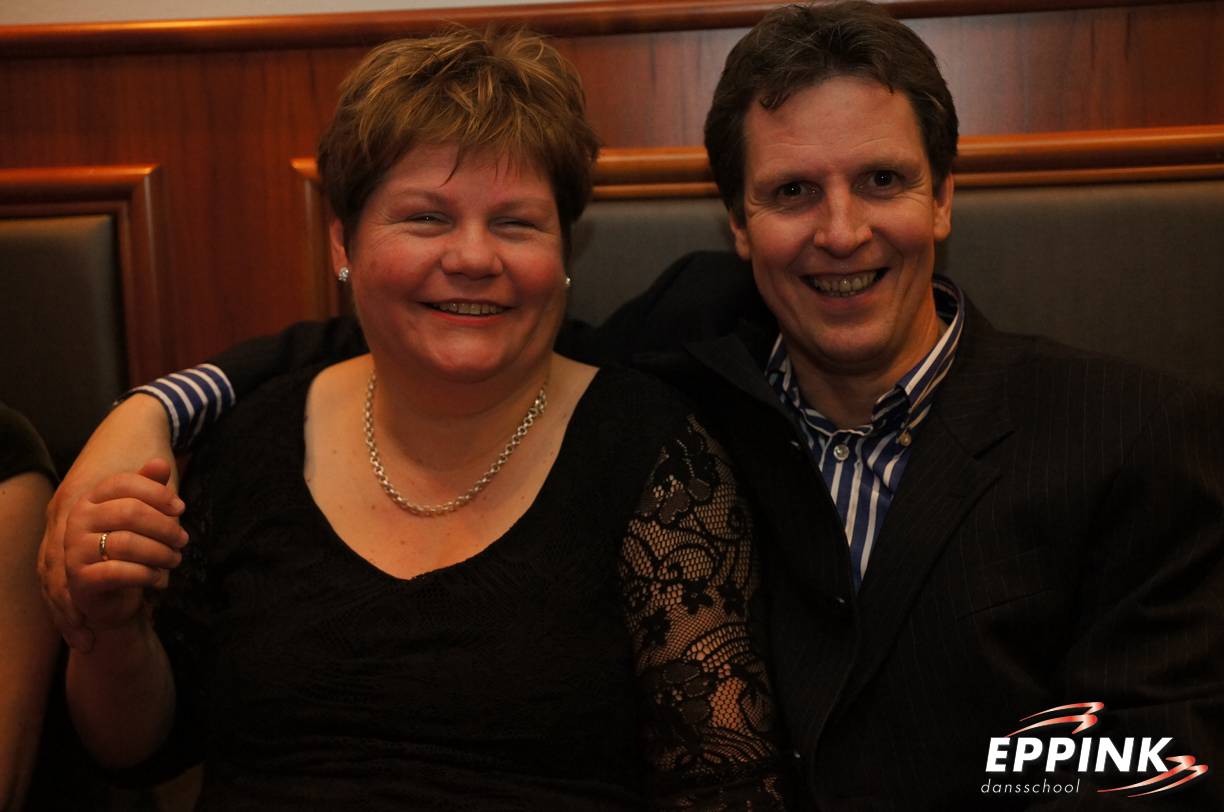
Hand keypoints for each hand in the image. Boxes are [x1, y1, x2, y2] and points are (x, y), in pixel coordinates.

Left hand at [40, 395, 177, 648]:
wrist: (139, 420)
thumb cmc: (134, 459)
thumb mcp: (123, 500)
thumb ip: (126, 528)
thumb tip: (140, 563)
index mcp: (65, 516)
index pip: (53, 570)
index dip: (63, 605)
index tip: (79, 635)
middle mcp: (61, 513)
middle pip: (52, 573)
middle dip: (67, 611)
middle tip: (83, 641)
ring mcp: (72, 505)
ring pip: (65, 562)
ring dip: (87, 595)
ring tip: (100, 621)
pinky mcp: (90, 496)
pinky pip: (92, 540)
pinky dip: (114, 567)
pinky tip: (134, 583)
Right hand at [63, 459, 187, 631]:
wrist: (111, 594)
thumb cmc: (131, 549)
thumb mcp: (144, 516)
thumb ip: (151, 489)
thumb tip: (160, 463)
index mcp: (92, 500)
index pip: (124, 482)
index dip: (157, 493)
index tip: (181, 508)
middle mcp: (78, 521)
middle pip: (130, 512)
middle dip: (165, 527)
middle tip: (183, 540)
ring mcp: (75, 550)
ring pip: (126, 543)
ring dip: (160, 552)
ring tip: (174, 559)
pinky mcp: (80, 579)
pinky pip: (118, 572)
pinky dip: (145, 574)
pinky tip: (157, 577)